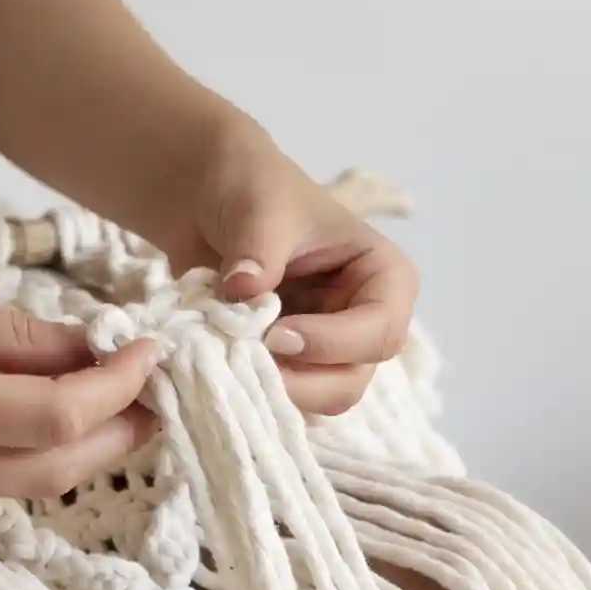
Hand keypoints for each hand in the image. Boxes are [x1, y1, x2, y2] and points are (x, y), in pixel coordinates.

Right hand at [0, 255, 158, 509]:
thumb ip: (13, 335)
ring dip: (81, 447)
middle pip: (54, 469)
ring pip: (25, 484)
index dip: (117, 388)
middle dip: (117, 433)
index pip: (56, 417)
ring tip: (119, 399)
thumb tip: (93, 349)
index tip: (152, 351)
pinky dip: (31, 453)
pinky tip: (52, 415)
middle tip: (157, 390)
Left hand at [146, 131, 420, 415]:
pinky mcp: (287, 365)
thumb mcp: (259, 207)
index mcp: (384, 277)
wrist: (206, 197)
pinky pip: (278, 398)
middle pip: (351, 380)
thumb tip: (245, 289)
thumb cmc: (253, 189)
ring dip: (272, 389)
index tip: (276, 335)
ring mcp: (324, 349)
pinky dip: (249, 390)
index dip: (333, 343)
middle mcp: (363, 321)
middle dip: (301, 380)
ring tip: (228, 356)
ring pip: (316, 400)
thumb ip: (258, 249)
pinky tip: (218, 364)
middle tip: (245, 359)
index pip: (381, 329)